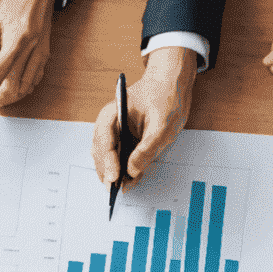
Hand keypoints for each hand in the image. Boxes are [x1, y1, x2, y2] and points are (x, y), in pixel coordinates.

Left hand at [0, 0, 61, 113]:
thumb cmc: (16, 3)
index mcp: (18, 38)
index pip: (1, 69)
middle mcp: (32, 48)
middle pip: (15, 83)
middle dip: (1, 99)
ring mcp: (41, 52)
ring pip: (27, 85)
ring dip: (12, 97)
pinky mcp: (45, 54)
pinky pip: (35, 79)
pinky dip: (25, 89)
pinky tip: (16, 92)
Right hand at [92, 46, 196, 187]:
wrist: (172, 83)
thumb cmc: (166, 96)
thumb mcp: (162, 123)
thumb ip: (147, 148)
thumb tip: (132, 170)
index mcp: (113, 113)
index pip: (103, 140)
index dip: (107, 161)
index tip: (114, 177)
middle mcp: (109, 124)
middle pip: (100, 152)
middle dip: (108, 171)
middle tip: (118, 189)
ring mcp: (115, 133)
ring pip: (106, 158)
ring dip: (114, 173)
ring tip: (128, 185)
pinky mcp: (123, 140)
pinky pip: (118, 158)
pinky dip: (122, 170)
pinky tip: (132, 178)